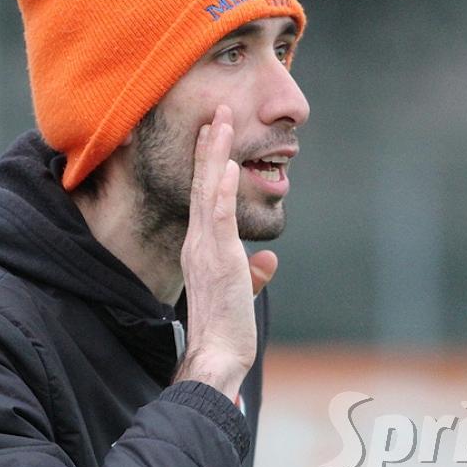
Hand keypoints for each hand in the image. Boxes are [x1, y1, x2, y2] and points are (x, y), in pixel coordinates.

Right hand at [174, 105, 277, 400]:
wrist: (215, 355)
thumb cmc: (226, 328)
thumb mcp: (242, 293)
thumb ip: (252, 274)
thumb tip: (268, 261)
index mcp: (201, 247)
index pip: (204, 196)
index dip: (208, 163)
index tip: (213, 133)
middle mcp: (198, 242)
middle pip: (203, 184)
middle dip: (210, 145)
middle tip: (217, 111)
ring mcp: (205, 249)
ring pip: (208, 191)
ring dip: (214, 155)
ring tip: (220, 122)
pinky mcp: (217, 260)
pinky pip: (216, 218)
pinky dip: (219, 190)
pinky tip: (224, 166)